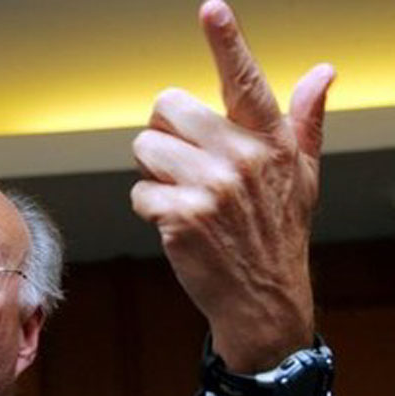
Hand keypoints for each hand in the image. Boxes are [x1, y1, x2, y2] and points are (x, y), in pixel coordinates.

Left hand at [131, 0, 334, 372]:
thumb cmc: (277, 233)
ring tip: (181, 195)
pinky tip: (175, 224)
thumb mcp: (302, 177)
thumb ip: (306, 121)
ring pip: (145, 147)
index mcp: (267, 142)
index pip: (244, 80)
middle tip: (183, 162)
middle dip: (165, 132)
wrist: (263, 300)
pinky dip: (148, 208)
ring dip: (153, 172)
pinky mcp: (181, 217)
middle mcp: (240, 158)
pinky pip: (138, 192)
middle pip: (167, 106)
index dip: (226, 41)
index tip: (211, 10)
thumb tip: (324, 73)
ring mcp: (210, 188)